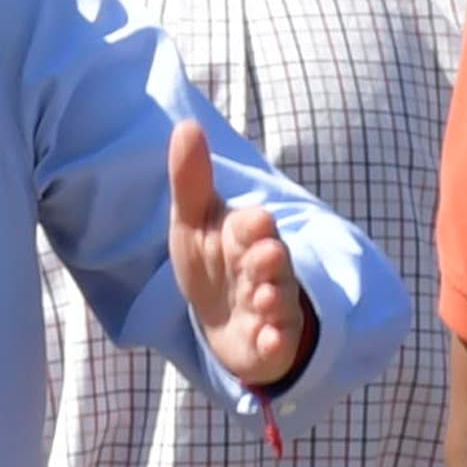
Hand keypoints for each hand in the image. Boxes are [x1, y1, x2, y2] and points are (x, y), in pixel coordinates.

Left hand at [170, 124, 309, 392]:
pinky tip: (268, 340)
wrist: (222, 321)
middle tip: (265, 254)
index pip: (252, 226)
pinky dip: (275, 341)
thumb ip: (191, 180)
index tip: (255, 220)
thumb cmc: (212, 263)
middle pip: (274, 260)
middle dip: (270, 257)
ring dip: (275, 298)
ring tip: (265, 298)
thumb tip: (186, 125)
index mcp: (246, 236)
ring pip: (280, 300)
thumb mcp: (193, 222)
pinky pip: (278, 341)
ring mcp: (273, 305)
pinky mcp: (272, 340)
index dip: (251, 225)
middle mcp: (265, 268)